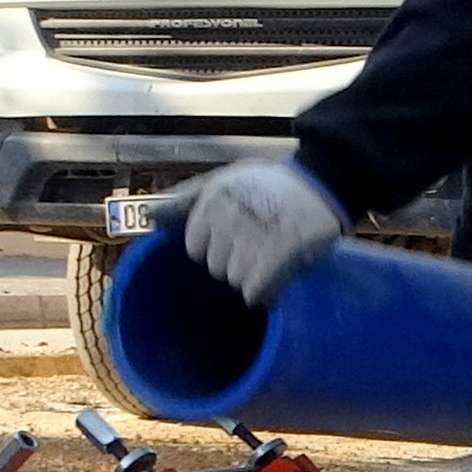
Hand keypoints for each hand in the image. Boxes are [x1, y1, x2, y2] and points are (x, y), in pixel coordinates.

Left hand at [177, 158, 348, 305]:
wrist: (321, 181)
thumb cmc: (269, 184)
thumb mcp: (223, 180)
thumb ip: (185, 199)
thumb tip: (150, 218)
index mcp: (212, 201)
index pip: (195, 249)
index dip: (216, 247)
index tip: (233, 238)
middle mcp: (228, 217)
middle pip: (215, 267)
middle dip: (234, 261)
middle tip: (256, 245)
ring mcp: (254, 236)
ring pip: (236, 281)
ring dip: (252, 276)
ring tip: (269, 256)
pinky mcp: (280, 253)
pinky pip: (256, 291)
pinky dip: (264, 291)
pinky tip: (276, 277)